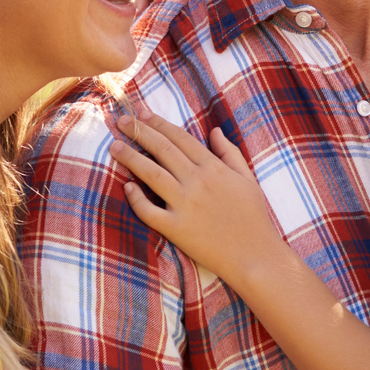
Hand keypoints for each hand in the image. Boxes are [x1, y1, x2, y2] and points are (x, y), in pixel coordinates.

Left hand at [109, 114, 288, 285]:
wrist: (255, 255)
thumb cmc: (253, 217)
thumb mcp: (247, 178)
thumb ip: (230, 152)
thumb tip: (215, 130)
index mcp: (214, 168)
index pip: (180, 138)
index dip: (159, 124)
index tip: (142, 114)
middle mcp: (197, 182)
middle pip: (163, 150)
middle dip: (140, 132)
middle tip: (121, 121)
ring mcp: (185, 205)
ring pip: (152, 175)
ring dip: (131, 158)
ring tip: (114, 146)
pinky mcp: (176, 229)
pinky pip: (149, 211)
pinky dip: (136, 198)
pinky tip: (126, 187)